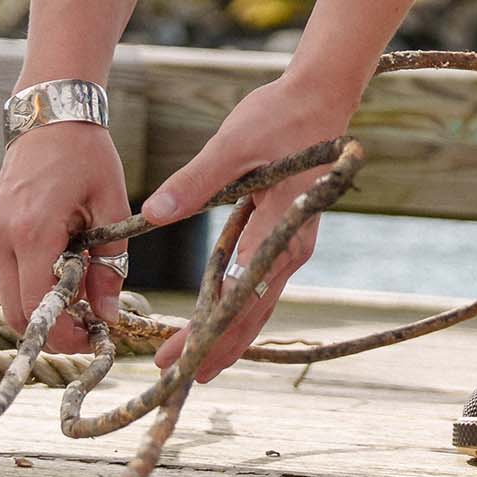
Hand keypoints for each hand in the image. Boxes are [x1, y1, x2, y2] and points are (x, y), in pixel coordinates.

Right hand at [0, 122, 131, 354]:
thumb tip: (108, 314)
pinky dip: (28, 290)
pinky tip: (60, 281)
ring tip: (80, 303)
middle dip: (52, 330)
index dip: (65, 331)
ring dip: (39, 311)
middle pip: (15, 312)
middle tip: (89, 327)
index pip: (38, 304)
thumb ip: (109, 265)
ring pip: (5, 299)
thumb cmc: (87, 160)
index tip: (95, 335)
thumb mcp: (112, 210)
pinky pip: (2, 279)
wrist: (50, 123)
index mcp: (32, 231)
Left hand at [145, 69, 359, 383]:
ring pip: (259, 302)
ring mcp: (291, 244)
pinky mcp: (285, 234)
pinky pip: (259, 282)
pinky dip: (237, 307)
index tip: (178, 357)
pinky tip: (217, 319)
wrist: (321, 100)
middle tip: (178, 376)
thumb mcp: (233, 145)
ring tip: (195, 362)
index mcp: (282, 230)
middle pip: (254, 312)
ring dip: (228, 333)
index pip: (240, 296)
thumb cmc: (279, 118)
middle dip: (217, 347)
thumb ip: (196, 182)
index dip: (208, 332)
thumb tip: (155, 214)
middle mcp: (291, 247)